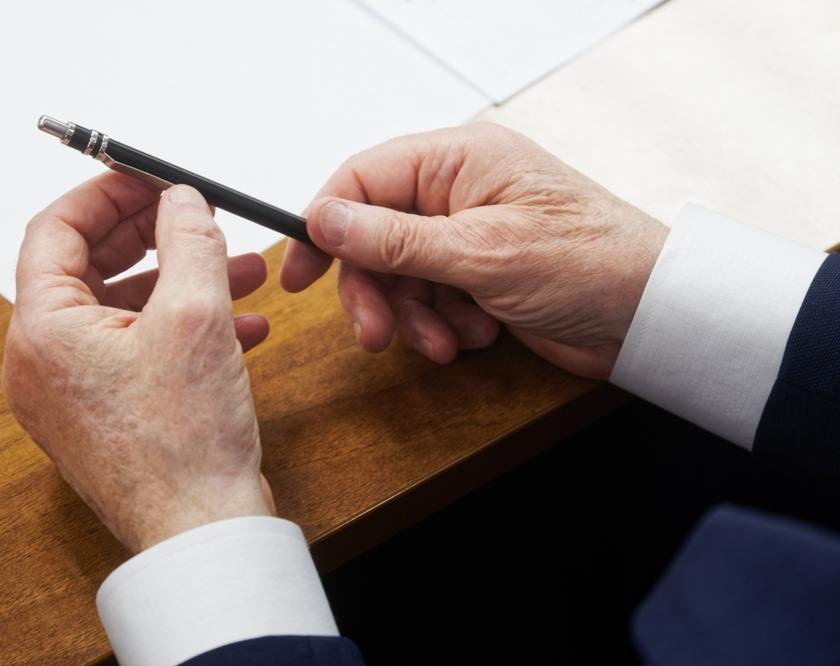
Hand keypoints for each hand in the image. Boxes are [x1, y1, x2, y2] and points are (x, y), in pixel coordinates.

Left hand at [2, 174, 273, 552]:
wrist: (201, 533)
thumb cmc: (185, 445)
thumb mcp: (196, 316)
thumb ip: (189, 240)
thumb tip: (182, 199)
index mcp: (43, 332)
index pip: (56, 230)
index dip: (105, 194)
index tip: (148, 176)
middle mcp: (46, 363)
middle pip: (93, 267)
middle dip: (157, 238)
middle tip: (198, 215)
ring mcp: (77, 393)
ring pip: (128, 310)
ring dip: (185, 283)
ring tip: (242, 268)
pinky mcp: (112, 414)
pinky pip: (142, 350)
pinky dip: (188, 328)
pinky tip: (244, 323)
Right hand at [281, 123, 667, 378]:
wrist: (651, 317)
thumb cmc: (591, 263)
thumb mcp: (482, 253)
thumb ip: (395, 238)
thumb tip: (323, 217)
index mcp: (457, 160)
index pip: (362, 180)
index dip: (323, 225)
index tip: (299, 273)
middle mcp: (457, 191)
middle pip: (373, 236)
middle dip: (374, 290)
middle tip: (375, 336)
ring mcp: (466, 234)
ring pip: (398, 276)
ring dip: (413, 316)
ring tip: (448, 340)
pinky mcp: (477, 274)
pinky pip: (428, 299)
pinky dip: (441, 324)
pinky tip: (475, 336)